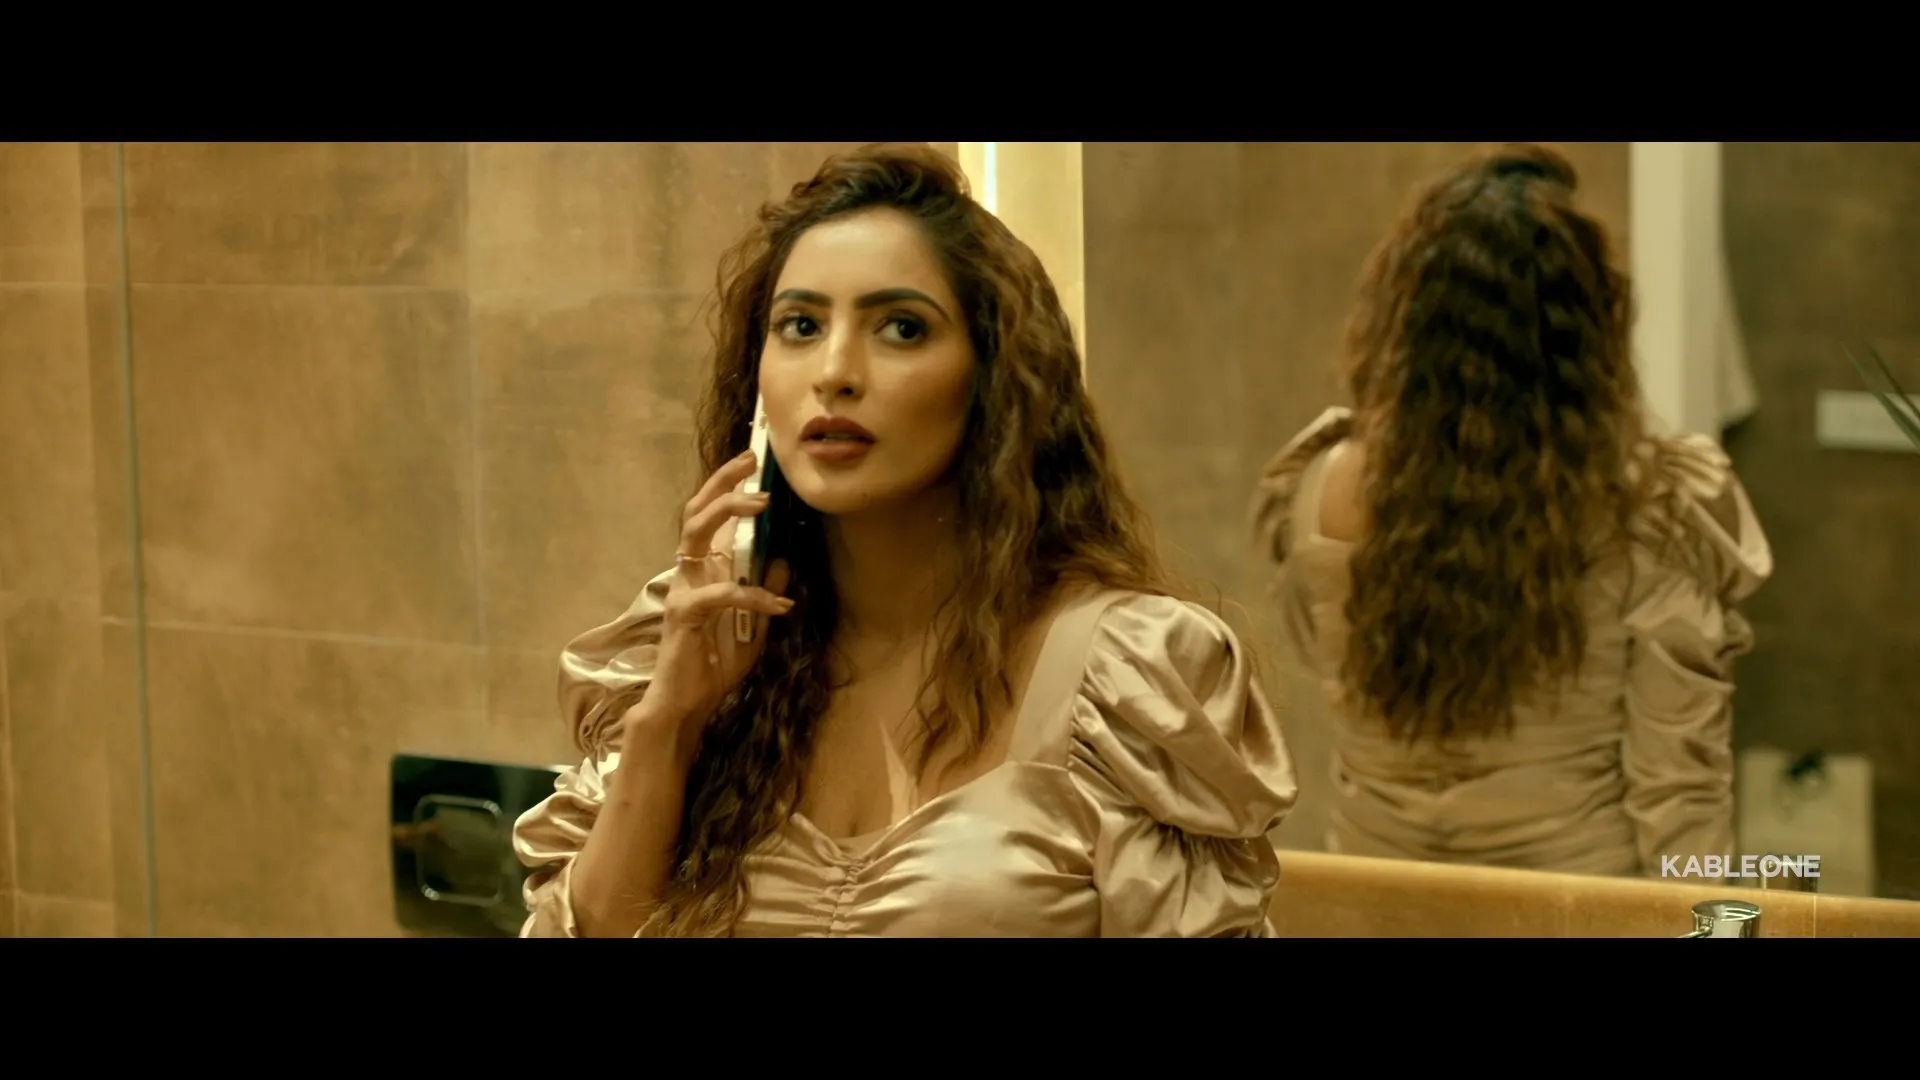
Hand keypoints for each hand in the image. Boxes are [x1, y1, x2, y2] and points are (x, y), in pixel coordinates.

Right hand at [630, 449, 793, 737]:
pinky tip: (779, 603)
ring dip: (728, 514)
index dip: (726, 485)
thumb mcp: (754, 627)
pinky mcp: (685, 615)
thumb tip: (783, 558)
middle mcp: (688, 574)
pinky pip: (719, 593)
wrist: (686, 706)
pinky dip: (752, 594)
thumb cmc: (713, 667)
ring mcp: (683, 591)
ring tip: (762, 506)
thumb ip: (765, 592)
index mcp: (703, 572)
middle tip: (752, 464)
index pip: (709, 518)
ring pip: (695, 536)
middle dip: (723, 484)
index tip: (751, 459)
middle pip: (696, 513)